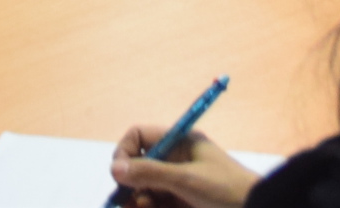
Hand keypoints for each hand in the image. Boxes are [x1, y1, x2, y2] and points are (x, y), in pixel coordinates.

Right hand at [111, 128, 256, 207]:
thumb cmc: (224, 189)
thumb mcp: (186, 179)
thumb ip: (150, 173)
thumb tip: (115, 168)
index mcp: (179, 142)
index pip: (141, 137)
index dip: (126, 151)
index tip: (120, 173)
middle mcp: (176, 160)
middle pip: (139, 167)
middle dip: (130, 183)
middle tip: (125, 200)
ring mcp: (179, 184)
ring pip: (145, 189)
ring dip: (137, 200)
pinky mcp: (182, 203)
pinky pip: (157, 203)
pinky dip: (148, 207)